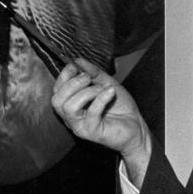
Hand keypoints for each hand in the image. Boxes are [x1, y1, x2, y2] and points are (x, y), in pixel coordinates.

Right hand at [50, 58, 152, 181]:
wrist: (136, 125)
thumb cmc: (120, 108)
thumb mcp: (105, 83)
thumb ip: (92, 73)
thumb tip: (77, 61)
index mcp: (71, 105)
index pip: (56, 91)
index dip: (63, 76)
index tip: (75, 67)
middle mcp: (71, 118)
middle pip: (57, 100)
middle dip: (72, 84)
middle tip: (88, 78)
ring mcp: (80, 127)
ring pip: (69, 107)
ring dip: (86, 92)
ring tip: (102, 88)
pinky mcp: (92, 132)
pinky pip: (90, 113)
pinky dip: (100, 99)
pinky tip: (110, 92)